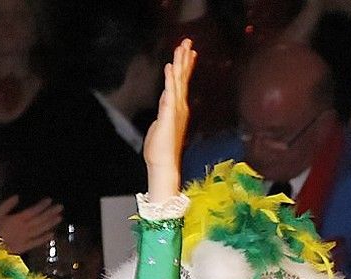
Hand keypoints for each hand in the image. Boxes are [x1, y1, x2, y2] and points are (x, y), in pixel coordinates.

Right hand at [0, 195, 62, 252]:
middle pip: (39, 221)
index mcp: (15, 220)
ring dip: (50, 224)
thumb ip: (5, 207)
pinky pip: (34, 243)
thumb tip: (16, 197)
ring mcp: (23, 240)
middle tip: (60, 207)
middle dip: (50, 213)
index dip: (41, 206)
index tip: (50, 200)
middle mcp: (22, 230)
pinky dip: (43, 239)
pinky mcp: (20, 249)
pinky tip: (51, 235)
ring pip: (39, 231)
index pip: (32, 212)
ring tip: (59, 218)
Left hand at [143, 39, 196, 200]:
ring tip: (183, 47)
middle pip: (183, 78)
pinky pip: (169, 92)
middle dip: (185, 59)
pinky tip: (170, 67)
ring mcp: (175, 110)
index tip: (190, 53)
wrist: (163, 165)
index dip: (186, 68)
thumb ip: (164, 115)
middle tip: (189, 42)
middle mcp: (179, 107)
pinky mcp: (168, 114)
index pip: (182, 84)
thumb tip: (164, 110)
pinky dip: (170, 79)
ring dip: (180, 64)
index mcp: (178, 109)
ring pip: (178, 81)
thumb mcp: (161, 127)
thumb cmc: (161, 151)